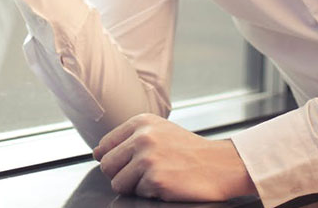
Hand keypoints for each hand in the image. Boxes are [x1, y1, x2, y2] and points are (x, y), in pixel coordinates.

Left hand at [94, 114, 256, 201]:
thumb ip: (128, 139)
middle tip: (144, 174)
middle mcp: (142, 137)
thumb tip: (97, 153)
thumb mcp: (159, 131)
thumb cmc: (189, 150)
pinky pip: (138, 194)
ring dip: (135, 186)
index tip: (131, 163)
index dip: (115, 160)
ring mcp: (148, 159)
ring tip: (157, 178)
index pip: (105, 145)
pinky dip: (151, 193)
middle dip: (122, 175)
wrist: (220, 165)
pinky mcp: (156, 180)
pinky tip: (168, 183)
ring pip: (118, 183)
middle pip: (107, 166)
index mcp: (141, 122)